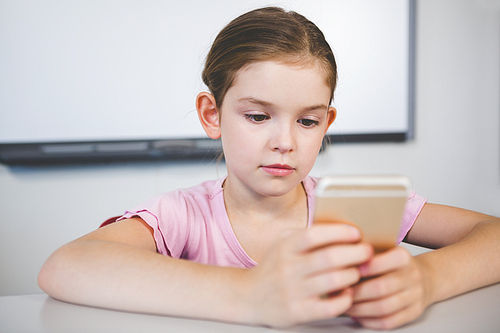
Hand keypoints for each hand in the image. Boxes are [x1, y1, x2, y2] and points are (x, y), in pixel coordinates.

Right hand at [245, 224, 372, 327]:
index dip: (339, 232)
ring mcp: (292, 292)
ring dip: (352, 275)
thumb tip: (343, 229)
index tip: (356, 233)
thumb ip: (307, 234)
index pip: (314, 235)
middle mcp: (288, 268)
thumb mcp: (282, 243)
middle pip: (329, 258)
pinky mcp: (298, 312)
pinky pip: (330, 307)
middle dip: (355, 253)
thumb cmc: (274, 267)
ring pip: (333, 281)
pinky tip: (346, 293)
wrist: (248, 296)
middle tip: (367, 252)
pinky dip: (344, 299)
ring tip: (356, 271)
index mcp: (285, 247)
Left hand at [345, 246, 431, 329]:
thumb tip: (338, 261)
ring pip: (384, 307)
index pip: (385, 261)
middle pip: (382, 287)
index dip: (366, 267)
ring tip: (345, 305)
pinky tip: (357, 316)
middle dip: (357, 292)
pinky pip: (390, 321)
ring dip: (360, 309)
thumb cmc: (393, 263)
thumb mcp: (383, 250)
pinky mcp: (414, 313)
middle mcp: (412, 276)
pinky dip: (370, 321)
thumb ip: (364, 254)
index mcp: (403, 257)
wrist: (425, 276)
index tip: (347, 269)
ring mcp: (415, 296)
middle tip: (340, 293)